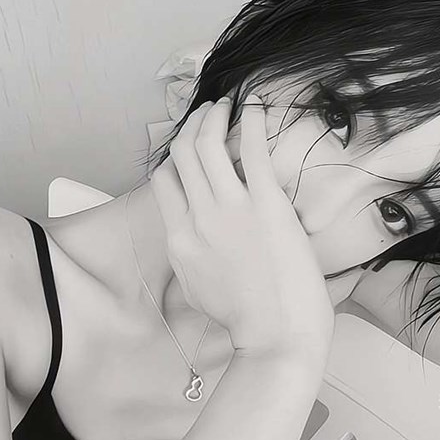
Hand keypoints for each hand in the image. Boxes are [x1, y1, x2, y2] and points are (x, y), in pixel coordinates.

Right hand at [150, 95, 333, 355]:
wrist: (276, 335)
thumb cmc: (244, 319)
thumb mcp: (197, 290)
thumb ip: (188, 257)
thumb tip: (190, 238)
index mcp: (179, 238)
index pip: (163, 181)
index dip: (173, 156)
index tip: (188, 146)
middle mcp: (197, 217)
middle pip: (182, 154)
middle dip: (191, 125)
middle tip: (206, 112)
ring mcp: (230, 208)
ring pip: (207, 144)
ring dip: (214, 116)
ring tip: (224, 104)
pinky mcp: (266, 204)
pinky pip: (251, 151)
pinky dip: (250, 122)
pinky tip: (253, 106)